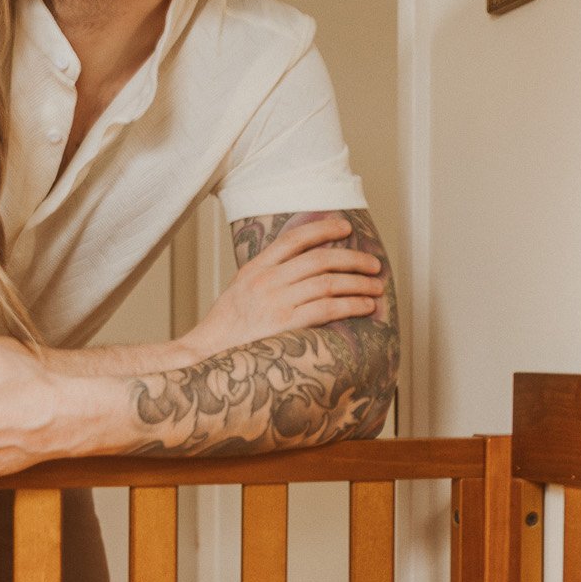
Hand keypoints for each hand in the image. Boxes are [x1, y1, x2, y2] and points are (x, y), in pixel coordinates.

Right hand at [185, 214, 383, 359]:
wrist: (204, 354)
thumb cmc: (224, 329)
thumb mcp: (240, 290)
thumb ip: (266, 276)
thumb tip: (299, 270)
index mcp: (255, 268)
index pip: (294, 238)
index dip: (323, 229)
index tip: (345, 227)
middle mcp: (266, 281)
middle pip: (319, 259)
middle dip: (352, 259)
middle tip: (373, 264)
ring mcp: (275, 302)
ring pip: (328, 283)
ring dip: (358, 283)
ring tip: (375, 287)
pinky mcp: (284, 326)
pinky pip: (326, 309)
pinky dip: (350, 305)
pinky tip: (364, 306)